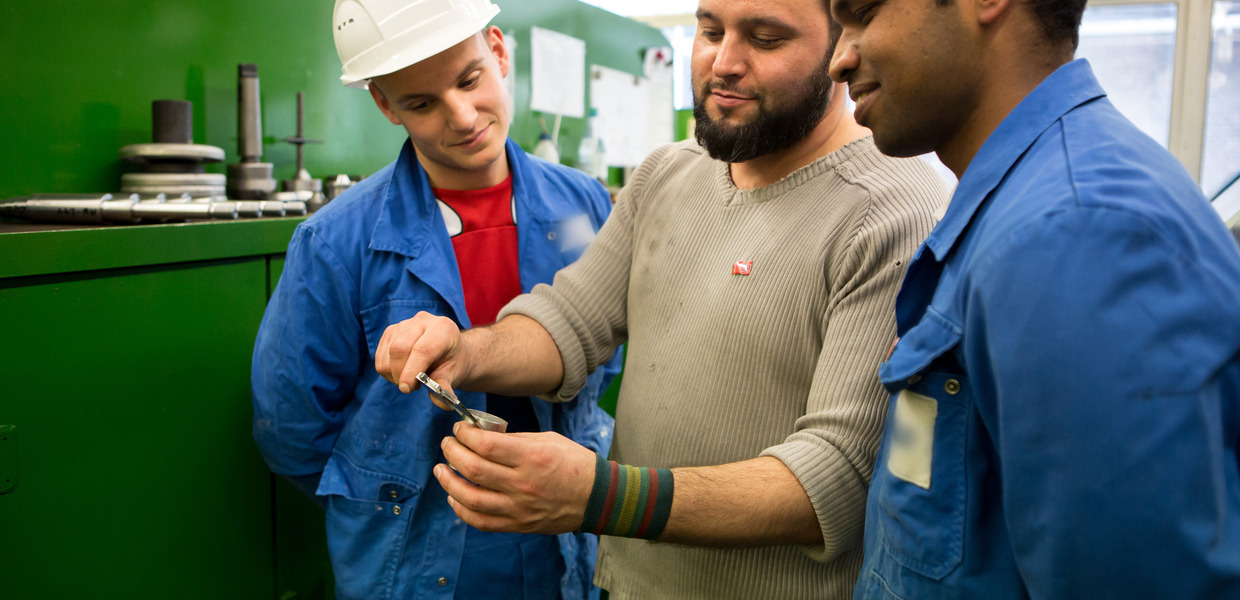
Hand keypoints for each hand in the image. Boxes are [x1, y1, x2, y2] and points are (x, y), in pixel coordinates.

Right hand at [374, 311, 464, 405]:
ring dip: (394, 374)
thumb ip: (444, 386)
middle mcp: (422, 320)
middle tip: (410, 388)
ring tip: (411, 378)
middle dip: (400, 374)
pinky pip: (380, 356)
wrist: (448, 349)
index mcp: (443, 328)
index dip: (412, 371)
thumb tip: (441, 403)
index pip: (423, 349)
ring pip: (387, 354)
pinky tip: (402, 371)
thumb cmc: (451, 361)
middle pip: (399, 349)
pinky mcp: (390, 331)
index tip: (406, 388)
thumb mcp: (452, 374)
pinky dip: (387, 370)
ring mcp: (404, 324)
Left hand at [434, 422, 596, 533]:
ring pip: (471, 498)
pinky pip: (481, 521)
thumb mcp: (548, 440)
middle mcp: (523, 484)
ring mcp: (519, 508)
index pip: (486, 445)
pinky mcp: (518, 524)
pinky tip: (454, 496)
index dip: (465, 434)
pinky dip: (462, 510)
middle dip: (452, 452)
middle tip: (448, 444)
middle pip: (474, 469)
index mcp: (532, 457)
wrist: (597, 498)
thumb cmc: (574, 464)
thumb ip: (514, 440)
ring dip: (449, 482)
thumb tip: (483, 437)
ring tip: (441, 470)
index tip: (459, 428)